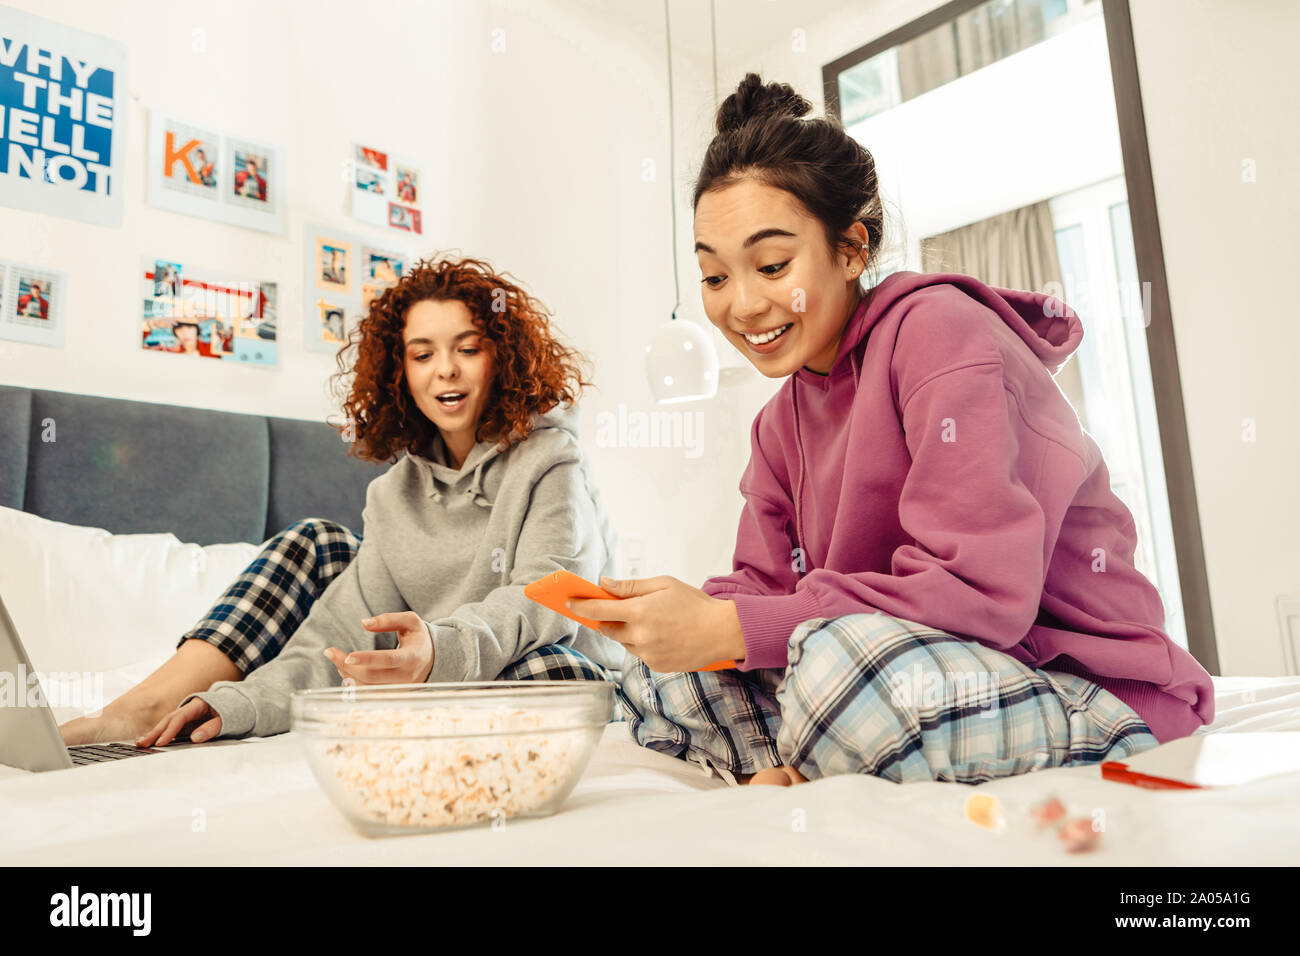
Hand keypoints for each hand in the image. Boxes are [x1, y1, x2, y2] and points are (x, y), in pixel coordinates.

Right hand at [136, 697, 222, 747]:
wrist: (232, 704)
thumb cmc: (229, 711)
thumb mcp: (225, 720)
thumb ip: (211, 728)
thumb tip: (195, 738)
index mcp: (197, 706)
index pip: (179, 718)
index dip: (170, 731)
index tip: (161, 743)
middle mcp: (187, 710)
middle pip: (168, 720)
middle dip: (155, 732)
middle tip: (142, 744)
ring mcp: (185, 717)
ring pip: (166, 724)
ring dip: (154, 734)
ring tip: (141, 744)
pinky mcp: (184, 724)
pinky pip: (170, 729)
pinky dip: (160, 735)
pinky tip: (150, 743)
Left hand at [323, 611, 433, 683]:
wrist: (431, 659)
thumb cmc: (417, 638)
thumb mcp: (410, 621)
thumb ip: (389, 619)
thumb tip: (364, 623)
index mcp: (412, 657)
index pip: (389, 660)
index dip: (367, 659)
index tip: (347, 656)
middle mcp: (407, 677)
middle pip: (372, 677)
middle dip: (347, 666)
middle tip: (330, 652)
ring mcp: (399, 689)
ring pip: (367, 688)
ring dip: (347, 675)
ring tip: (335, 658)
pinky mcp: (392, 696)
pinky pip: (368, 693)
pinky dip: (353, 682)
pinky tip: (344, 669)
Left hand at [567, 575, 744, 672]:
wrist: (722, 631)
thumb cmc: (694, 603)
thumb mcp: (663, 585)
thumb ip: (630, 586)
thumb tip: (603, 584)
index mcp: (640, 612)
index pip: (598, 611)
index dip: (580, 606)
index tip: (568, 602)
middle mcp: (640, 636)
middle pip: (607, 629)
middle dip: (604, 619)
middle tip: (611, 609)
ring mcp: (647, 653)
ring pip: (623, 642)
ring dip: (625, 631)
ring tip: (649, 620)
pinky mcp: (656, 666)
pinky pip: (639, 653)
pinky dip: (641, 643)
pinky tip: (661, 634)